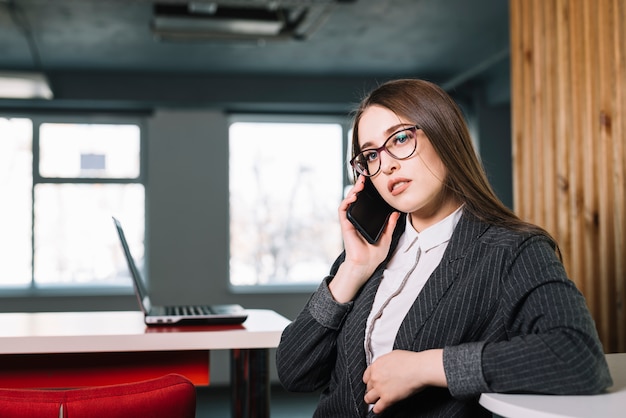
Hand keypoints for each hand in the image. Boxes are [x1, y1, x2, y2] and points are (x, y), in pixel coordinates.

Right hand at [330, 175, 399, 302]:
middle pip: (356, 199)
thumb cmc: (374, 254)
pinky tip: (353, 197)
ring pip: (348, 202)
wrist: (366, 264)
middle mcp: (357, 219)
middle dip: (359, 187)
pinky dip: (346, 202)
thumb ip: (390, 225)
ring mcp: (350, 222)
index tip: (373, 183)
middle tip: (365, 177)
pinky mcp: (346, 225)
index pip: (365, 203)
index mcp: (366, 220)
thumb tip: (396, 213)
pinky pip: (343, 211)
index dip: (367, 192)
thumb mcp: (387, 237)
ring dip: (352, 192)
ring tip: (359, 184)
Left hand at [363, 349, 445, 413]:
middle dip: (373, 390)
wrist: (419, 368)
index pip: (366, 377)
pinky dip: (378, 409)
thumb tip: (386, 366)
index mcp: (376, 365)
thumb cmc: (411, 361)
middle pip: (368, 387)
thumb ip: (385, 363)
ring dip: (372, 400)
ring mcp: (380, 388)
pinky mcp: (387, 398)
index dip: (371, 381)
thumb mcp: (393, 355)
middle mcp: (375, 377)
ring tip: (377, 401)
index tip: (373, 384)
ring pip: (368, 398)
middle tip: (378, 392)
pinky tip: (380, 408)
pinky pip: (377, 408)